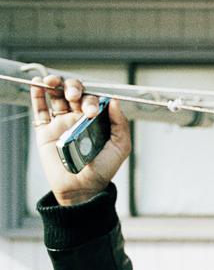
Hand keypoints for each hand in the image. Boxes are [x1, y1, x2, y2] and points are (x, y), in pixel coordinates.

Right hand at [30, 75, 130, 205]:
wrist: (81, 187)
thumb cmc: (103, 169)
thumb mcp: (120, 146)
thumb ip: (120, 123)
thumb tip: (114, 101)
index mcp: (96, 120)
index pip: (93, 99)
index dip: (91, 98)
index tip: (91, 111)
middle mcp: (78, 118)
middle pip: (74, 92)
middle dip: (74, 88)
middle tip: (74, 96)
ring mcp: (61, 122)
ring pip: (56, 96)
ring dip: (55, 84)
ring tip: (53, 82)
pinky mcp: (45, 130)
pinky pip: (40, 109)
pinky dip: (38, 95)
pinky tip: (38, 84)